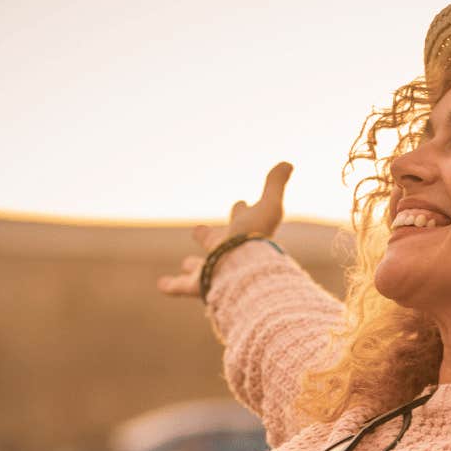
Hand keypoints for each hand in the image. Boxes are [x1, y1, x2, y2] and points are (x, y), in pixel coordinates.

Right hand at [156, 162, 292, 296]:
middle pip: (217, 244)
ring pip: (201, 268)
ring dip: (193, 265)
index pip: (241, 217)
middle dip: (210, 238)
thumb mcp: (269, 208)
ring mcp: (213, 271)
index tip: (241, 201)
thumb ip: (275, 185)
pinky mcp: (199, 286)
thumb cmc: (255, 239)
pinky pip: (182, 287)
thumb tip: (288, 163)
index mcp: (242, 234)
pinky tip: (162, 285)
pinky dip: (172, 285)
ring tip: (185, 263)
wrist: (244, 272)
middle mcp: (227, 254)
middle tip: (198, 231)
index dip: (241, 209)